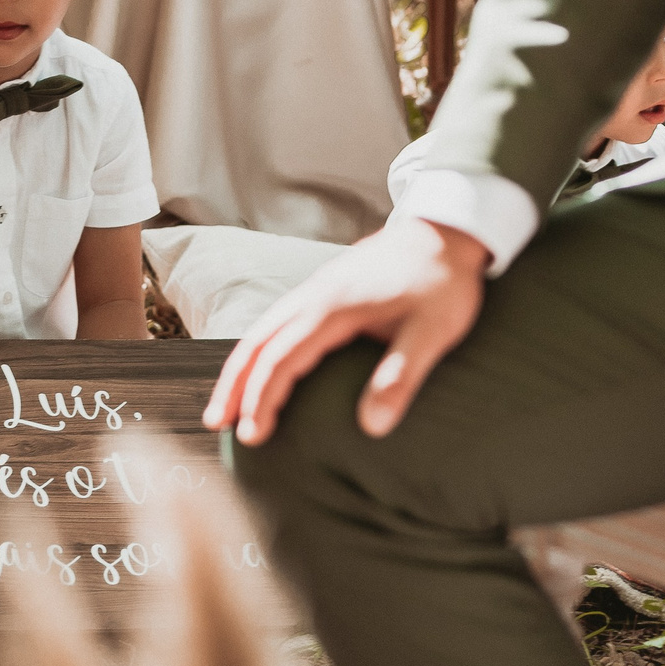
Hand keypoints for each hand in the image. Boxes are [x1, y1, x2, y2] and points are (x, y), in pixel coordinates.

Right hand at [206, 218, 488, 445]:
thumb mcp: (433, 331)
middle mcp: (313, 296)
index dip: (262, 399)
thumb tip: (373, 427)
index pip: (281, 359)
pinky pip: (274, 322)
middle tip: (217, 424)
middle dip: (233, 387)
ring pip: (260, 331)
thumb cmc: (443, 281)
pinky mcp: (323, 289)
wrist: (447, 229)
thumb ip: (400, 376)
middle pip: (255, 344)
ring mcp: (314, 290)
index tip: (254, 435)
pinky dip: (257, 350)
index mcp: (332, 309)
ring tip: (227, 405)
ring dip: (239, 369)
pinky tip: (260, 368)